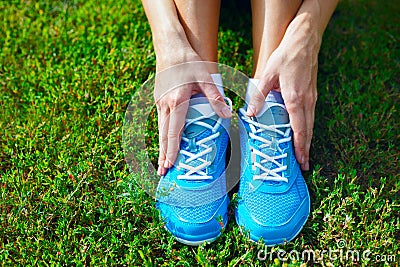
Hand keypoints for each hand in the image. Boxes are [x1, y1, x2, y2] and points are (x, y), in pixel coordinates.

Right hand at [154, 49, 231, 175]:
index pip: (173, 132)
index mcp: (177, 102)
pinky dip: (163, 135)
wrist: (170, 46)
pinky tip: (165, 142)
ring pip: (160, 130)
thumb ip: (215, 97)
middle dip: (163, 155)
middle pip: (163, 135)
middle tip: (162, 173)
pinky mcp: (159, 99)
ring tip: (162, 163)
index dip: (172, 150)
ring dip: (161, 147)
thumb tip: (227, 114)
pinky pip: (161, 121)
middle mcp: (165, 105)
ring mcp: (160, 102)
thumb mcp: (206, 77)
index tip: (171, 165)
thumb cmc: (189, 61)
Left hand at [246, 16, 320, 170]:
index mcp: (295, 98)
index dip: (299, 145)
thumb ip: (258, 95)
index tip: (300, 159)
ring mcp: (312, 97)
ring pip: (311, 124)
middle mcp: (307, 100)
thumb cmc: (285, 57)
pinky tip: (303, 134)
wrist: (304, 41)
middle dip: (306, 148)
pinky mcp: (312, 93)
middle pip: (308, 130)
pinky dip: (307, 128)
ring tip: (305, 154)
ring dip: (308, 140)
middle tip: (305, 164)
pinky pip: (310, 115)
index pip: (299, 128)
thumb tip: (250, 114)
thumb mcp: (268, 74)